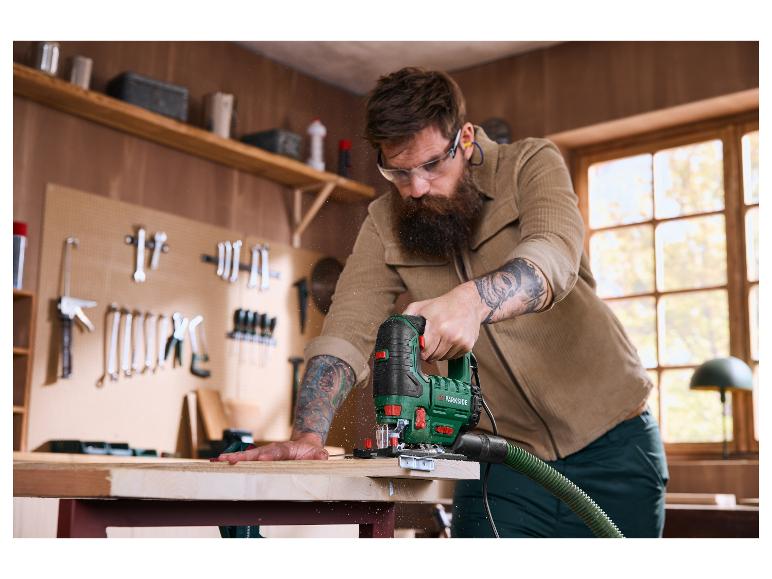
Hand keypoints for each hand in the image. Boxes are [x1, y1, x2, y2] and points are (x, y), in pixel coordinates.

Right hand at [210, 434, 327, 463]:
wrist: (305, 444)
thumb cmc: (311, 452)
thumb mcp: (318, 453)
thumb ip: (320, 456)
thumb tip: (322, 456)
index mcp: (285, 450)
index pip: (275, 453)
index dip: (269, 456)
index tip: (261, 459)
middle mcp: (271, 450)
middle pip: (256, 454)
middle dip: (243, 457)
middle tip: (229, 460)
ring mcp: (264, 453)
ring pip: (247, 456)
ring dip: (232, 458)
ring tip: (218, 461)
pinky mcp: (259, 458)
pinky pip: (245, 460)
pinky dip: (232, 461)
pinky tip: (218, 463)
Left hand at [402, 281, 485, 361]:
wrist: (469, 302)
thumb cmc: (443, 304)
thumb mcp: (421, 306)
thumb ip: (407, 318)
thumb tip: (395, 331)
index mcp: (437, 326)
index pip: (424, 351)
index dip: (419, 350)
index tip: (419, 346)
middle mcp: (450, 335)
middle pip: (432, 357)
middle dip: (428, 352)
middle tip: (429, 341)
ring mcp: (460, 341)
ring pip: (442, 359)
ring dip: (438, 353)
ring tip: (440, 339)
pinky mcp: (467, 346)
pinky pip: (453, 357)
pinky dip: (449, 352)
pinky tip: (449, 340)